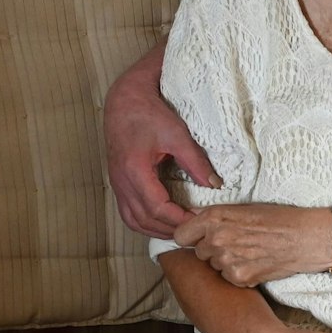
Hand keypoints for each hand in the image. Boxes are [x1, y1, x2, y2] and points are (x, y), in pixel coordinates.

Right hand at [103, 71, 217, 238]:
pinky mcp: (118, 184)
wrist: (124, 102)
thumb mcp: (176, 134)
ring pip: (134, 222)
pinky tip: (163, 222)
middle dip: (171, 229)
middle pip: (146, 220)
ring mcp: (117, 185)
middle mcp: (122, 182)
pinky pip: (129, 214)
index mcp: (135, 170)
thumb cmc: (148, 114)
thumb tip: (214, 184)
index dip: (180, 219)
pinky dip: (146, 224)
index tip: (200, 220)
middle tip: (196, 230)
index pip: (157, 208)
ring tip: (181, 230)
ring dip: (158, 231)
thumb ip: (195, 161)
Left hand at [173, 203, 327, 286]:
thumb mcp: (245, 208)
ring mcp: (227, 260)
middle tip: (236, 244)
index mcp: (215, 218)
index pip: (180, 235)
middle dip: (212, 250)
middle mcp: (216, 239)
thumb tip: (193, 216)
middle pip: (199, 253)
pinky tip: (256, 263)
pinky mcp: (239, 278)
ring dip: (227, 262)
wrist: (305, 238)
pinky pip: (229, 279)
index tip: (197, 239)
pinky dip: (240, 274)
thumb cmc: (280, 219)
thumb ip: (216, 215)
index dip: (190, 238)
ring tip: (250, 252)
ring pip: (215, 266)